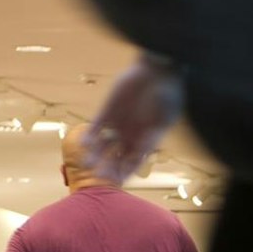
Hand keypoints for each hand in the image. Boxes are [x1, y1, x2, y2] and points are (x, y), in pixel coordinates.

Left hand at [84, 54, 183, 184]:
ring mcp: (119, 122)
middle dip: (110, 166)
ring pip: (105, 143)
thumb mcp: (165, 117)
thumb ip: (153, 134)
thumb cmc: (169, 93)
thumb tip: (145, 151)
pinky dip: (90, 134)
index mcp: (149, 138)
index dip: (128, 170)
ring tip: (86, 163)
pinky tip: (83, 142)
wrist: (157, 71)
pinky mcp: (108, 110)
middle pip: (119, 155)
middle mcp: (133, 134)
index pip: (136, 159)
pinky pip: (97, 125)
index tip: (121, 181)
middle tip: (101, 177)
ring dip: (96, 154)